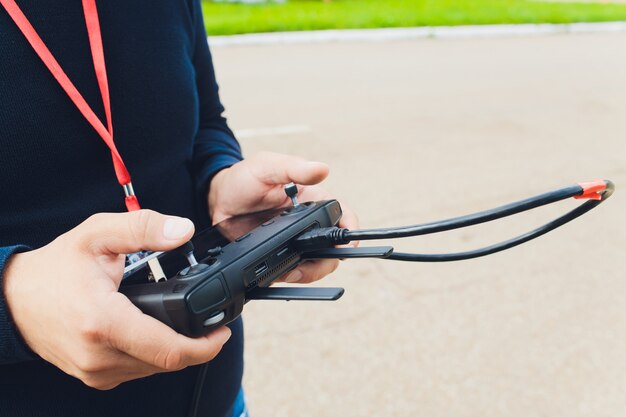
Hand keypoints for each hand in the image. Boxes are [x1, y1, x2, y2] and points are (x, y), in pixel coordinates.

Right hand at [3, 210, 231, 389]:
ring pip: (155, 368)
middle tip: (209, 320)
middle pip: (168, 361)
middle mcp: (100, 356)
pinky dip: (154, 353)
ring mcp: (96, 372)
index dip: (205, 345)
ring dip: (175, 348)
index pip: (169, 350)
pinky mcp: (95, 377)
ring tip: (182, 319)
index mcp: (104, 323)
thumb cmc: (55, 268)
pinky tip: (156, 330)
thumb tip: (183, 230)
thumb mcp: (97, 234)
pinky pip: (139, 370)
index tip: (223, 331)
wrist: (14, 299)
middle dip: (196, 343)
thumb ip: (143, 228)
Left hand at [208, 151, 358, 283]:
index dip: (350, 232)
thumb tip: (322, 169)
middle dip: (326, 262)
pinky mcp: (281, 255)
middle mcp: (310, 222)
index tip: (345, 246)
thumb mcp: (267, 167)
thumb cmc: (245, 178)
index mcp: (315, 199)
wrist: (219, 201)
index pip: (344, 215)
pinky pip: (294, 271)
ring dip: (307, 274)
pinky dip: (289, 276)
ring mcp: (297, 241)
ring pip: (316, 264)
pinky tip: (277, 274)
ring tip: (287, 273)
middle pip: (333, 248)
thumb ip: (293, 168)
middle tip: (306, 267)